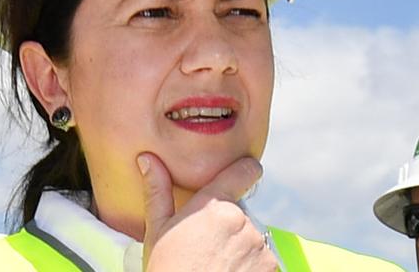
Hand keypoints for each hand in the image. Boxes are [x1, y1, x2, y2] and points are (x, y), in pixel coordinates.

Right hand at [138, 152, 277, 270]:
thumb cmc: (167, 270)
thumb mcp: (157, 231)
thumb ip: (157, 191)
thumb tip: (147, 158)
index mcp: (213, 206)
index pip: (243, 172)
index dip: (246, 169)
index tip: (248, 169)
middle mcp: (241, 220)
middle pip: (239, 213)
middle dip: (227, 225)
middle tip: (206, 246)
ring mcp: (258, 245)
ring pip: (251, 238)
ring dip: (239, 247)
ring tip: (215, 265)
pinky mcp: (270, 267)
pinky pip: (262, 259)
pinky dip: (250, 266)